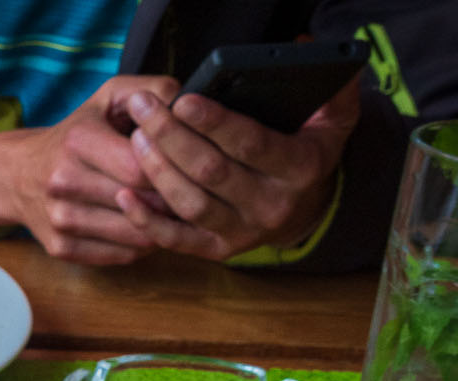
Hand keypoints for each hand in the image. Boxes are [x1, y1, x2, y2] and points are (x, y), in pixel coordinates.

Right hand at [0, 76, 179, 265]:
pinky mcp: (62, 247)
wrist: (17, 175)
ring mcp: (60, 220)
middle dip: (173, 201)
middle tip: (191, 193)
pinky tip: (146, 226)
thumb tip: (185, 100)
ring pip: (135, 236)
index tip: (187, 167)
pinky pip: (121, 255)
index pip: (141, 167)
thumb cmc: (75, 135)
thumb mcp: (107, 99)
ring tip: (174, 212)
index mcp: (78, 141)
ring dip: (163, 226)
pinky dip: (141, 244)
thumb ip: (150, 88)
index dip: (172, 170)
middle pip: (141, 204)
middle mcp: (63, 182)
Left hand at [115, 79, 359, 259]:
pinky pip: (176, 240)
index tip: (182, 101)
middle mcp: (271, 205)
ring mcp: (242, 232)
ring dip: (157, 172)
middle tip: (144, 110)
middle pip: (211, 172)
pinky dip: (146, 221)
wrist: (304, 211)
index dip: (214, 123)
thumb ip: (331, 90)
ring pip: (190, 204)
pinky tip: (124, 195)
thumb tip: (307, 51)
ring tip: (136, 138)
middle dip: (172, 138)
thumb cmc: (307, 153)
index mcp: (299, 169)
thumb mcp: (332, 121)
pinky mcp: (217, 251)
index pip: (250, 143)